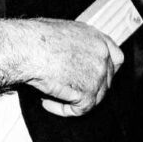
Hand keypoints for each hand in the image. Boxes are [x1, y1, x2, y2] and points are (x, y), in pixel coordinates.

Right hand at [0, 17, 124, 116]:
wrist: (26, 48)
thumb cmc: (32, 37)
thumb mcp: (59, 31)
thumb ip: (72, 45)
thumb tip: (65, 55)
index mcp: (95, 38)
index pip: (115, 58)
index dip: (105, 70)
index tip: (93, 77)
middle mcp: (101, 55)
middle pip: (106, 80)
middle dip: (87, 88)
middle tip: (67, 90)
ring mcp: (97, 74)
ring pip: (94, 98)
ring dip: (72, 100)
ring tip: (49, 95)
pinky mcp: (87, 93)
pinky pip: (79, 110)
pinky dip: (62, 110)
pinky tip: (47, 102)